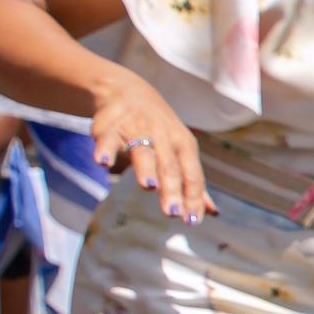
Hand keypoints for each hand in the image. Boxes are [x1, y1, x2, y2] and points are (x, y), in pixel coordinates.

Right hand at [89, 74, 210, 222]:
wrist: (125, 92)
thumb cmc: (160, 129)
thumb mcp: (181, 151)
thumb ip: (192, 182)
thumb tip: (212, 213)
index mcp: (183, 145)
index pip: (192, 174)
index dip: (193, 197)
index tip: (192, 221)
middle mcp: (163, 137)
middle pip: (169, 166)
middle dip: (172, 189)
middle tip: (173, 213)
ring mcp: (136, 131)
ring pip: (143, 152)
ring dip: (146, 169)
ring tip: (149, 186)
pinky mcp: (110, 128)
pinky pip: (107, 139)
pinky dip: (105, 150)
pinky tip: (102, 162)